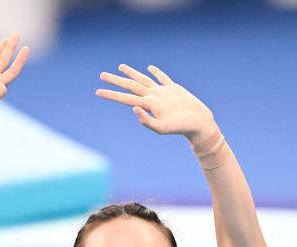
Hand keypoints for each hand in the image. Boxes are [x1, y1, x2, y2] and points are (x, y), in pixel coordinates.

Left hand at [96, 64, 217, 146]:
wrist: (199, 124)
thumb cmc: (181, 128)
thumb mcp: (162, 128)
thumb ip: (147, 121)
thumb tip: (133, 108)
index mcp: (148, 104)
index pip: (125, 98)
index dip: (111, 94)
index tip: (98, 92)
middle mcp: (153, 97)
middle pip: (131, 85)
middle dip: (116, 80)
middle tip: (102, 75)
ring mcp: (163, 92)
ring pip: (143, 79)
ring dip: (131, 73)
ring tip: (120, 67)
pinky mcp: (174, 89)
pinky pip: (162, 78)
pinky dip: (156, 72)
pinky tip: (150, 68)